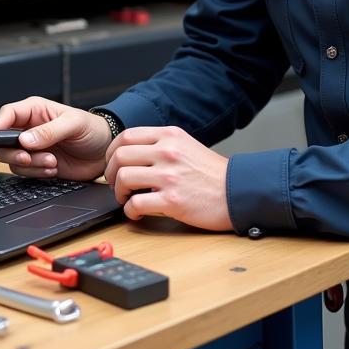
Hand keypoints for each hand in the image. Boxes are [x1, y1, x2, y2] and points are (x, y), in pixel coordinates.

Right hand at [0, 97, 112, 180]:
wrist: (105, 151)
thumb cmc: (92, 129)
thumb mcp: (73, 124)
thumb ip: (49, 131)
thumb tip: (26, 140)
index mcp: (35, 111)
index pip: (7, 114)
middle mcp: (30, 129)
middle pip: (3, 141)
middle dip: (13, 152)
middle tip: (29, 157)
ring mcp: (33, 148)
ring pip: (13, 160)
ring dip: (31, 165)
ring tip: (52, 162)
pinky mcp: (38, 164)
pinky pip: (26, 172)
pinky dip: (37, 173)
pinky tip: (53, 169)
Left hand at [104, 127, 231, 230]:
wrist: (238, 192)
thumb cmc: (212, 173)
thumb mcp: (186, 145)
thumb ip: (161, 145)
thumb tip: (132, 154)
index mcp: (170, 136)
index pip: (126, 136)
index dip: (111, 151)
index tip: (111, 163)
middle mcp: (168, 152)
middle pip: (119, 156)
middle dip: (110, 173)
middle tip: (115, 184)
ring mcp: (169, 176)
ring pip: (123, 178)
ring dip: (118, 192)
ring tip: (126, 198)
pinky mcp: (172, 201)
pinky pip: (136, 204)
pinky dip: (130, 211)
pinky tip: (137, 213)